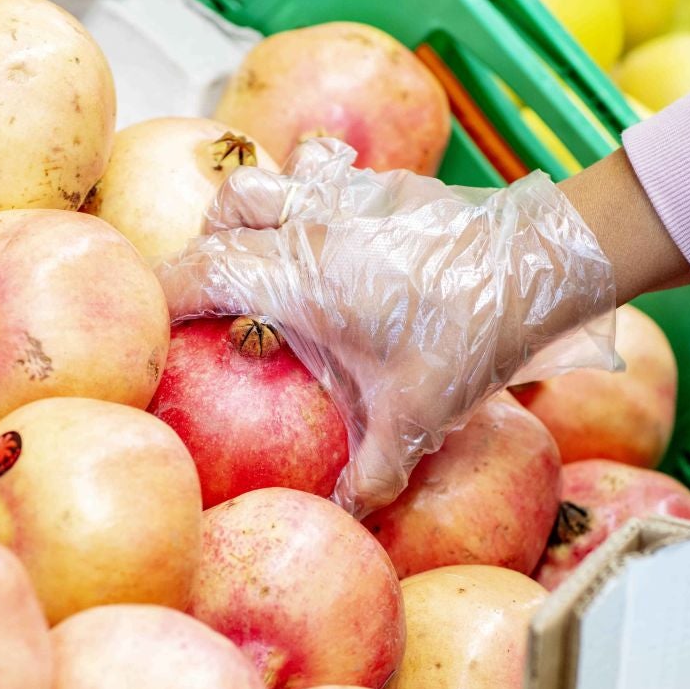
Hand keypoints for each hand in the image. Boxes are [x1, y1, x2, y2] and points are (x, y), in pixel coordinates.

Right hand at [160, 139, 616, 514]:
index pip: (199, 272)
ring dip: (248, 211)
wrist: (539, 263)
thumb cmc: (469, 331)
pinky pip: (321, 173)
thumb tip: (345, 516)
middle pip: (222, 213)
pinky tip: (330, 239)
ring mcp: (346, 196)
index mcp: (298, 276)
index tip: (150, 325)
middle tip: (212, 298)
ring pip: (266, 179)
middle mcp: (310, 225)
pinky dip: (306, 197)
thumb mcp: (416, 415)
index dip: (162, 296)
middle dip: (203, 249)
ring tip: (259, 256)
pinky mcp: (382, 185)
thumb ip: (371, 470)